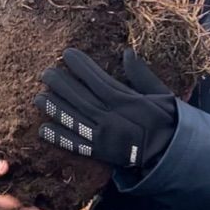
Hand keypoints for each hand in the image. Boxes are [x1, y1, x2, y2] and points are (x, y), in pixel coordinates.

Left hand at [35, 49, 176, 172]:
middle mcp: (111, 119)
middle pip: (80, 98)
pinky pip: (76, 145)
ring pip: (74, 120)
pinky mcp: (100, 153)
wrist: (170, 155)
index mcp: (126, 102)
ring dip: (54, 109)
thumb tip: (127, 53)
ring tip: (39, 97)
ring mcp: (103, 137)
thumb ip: (142, 75)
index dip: (81, 67)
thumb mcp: (161, 94)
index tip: (67, 54)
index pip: (97, 80)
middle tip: (46, 73)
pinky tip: (44, 130)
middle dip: (61, 85)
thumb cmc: (168, 122)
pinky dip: (60, 138)